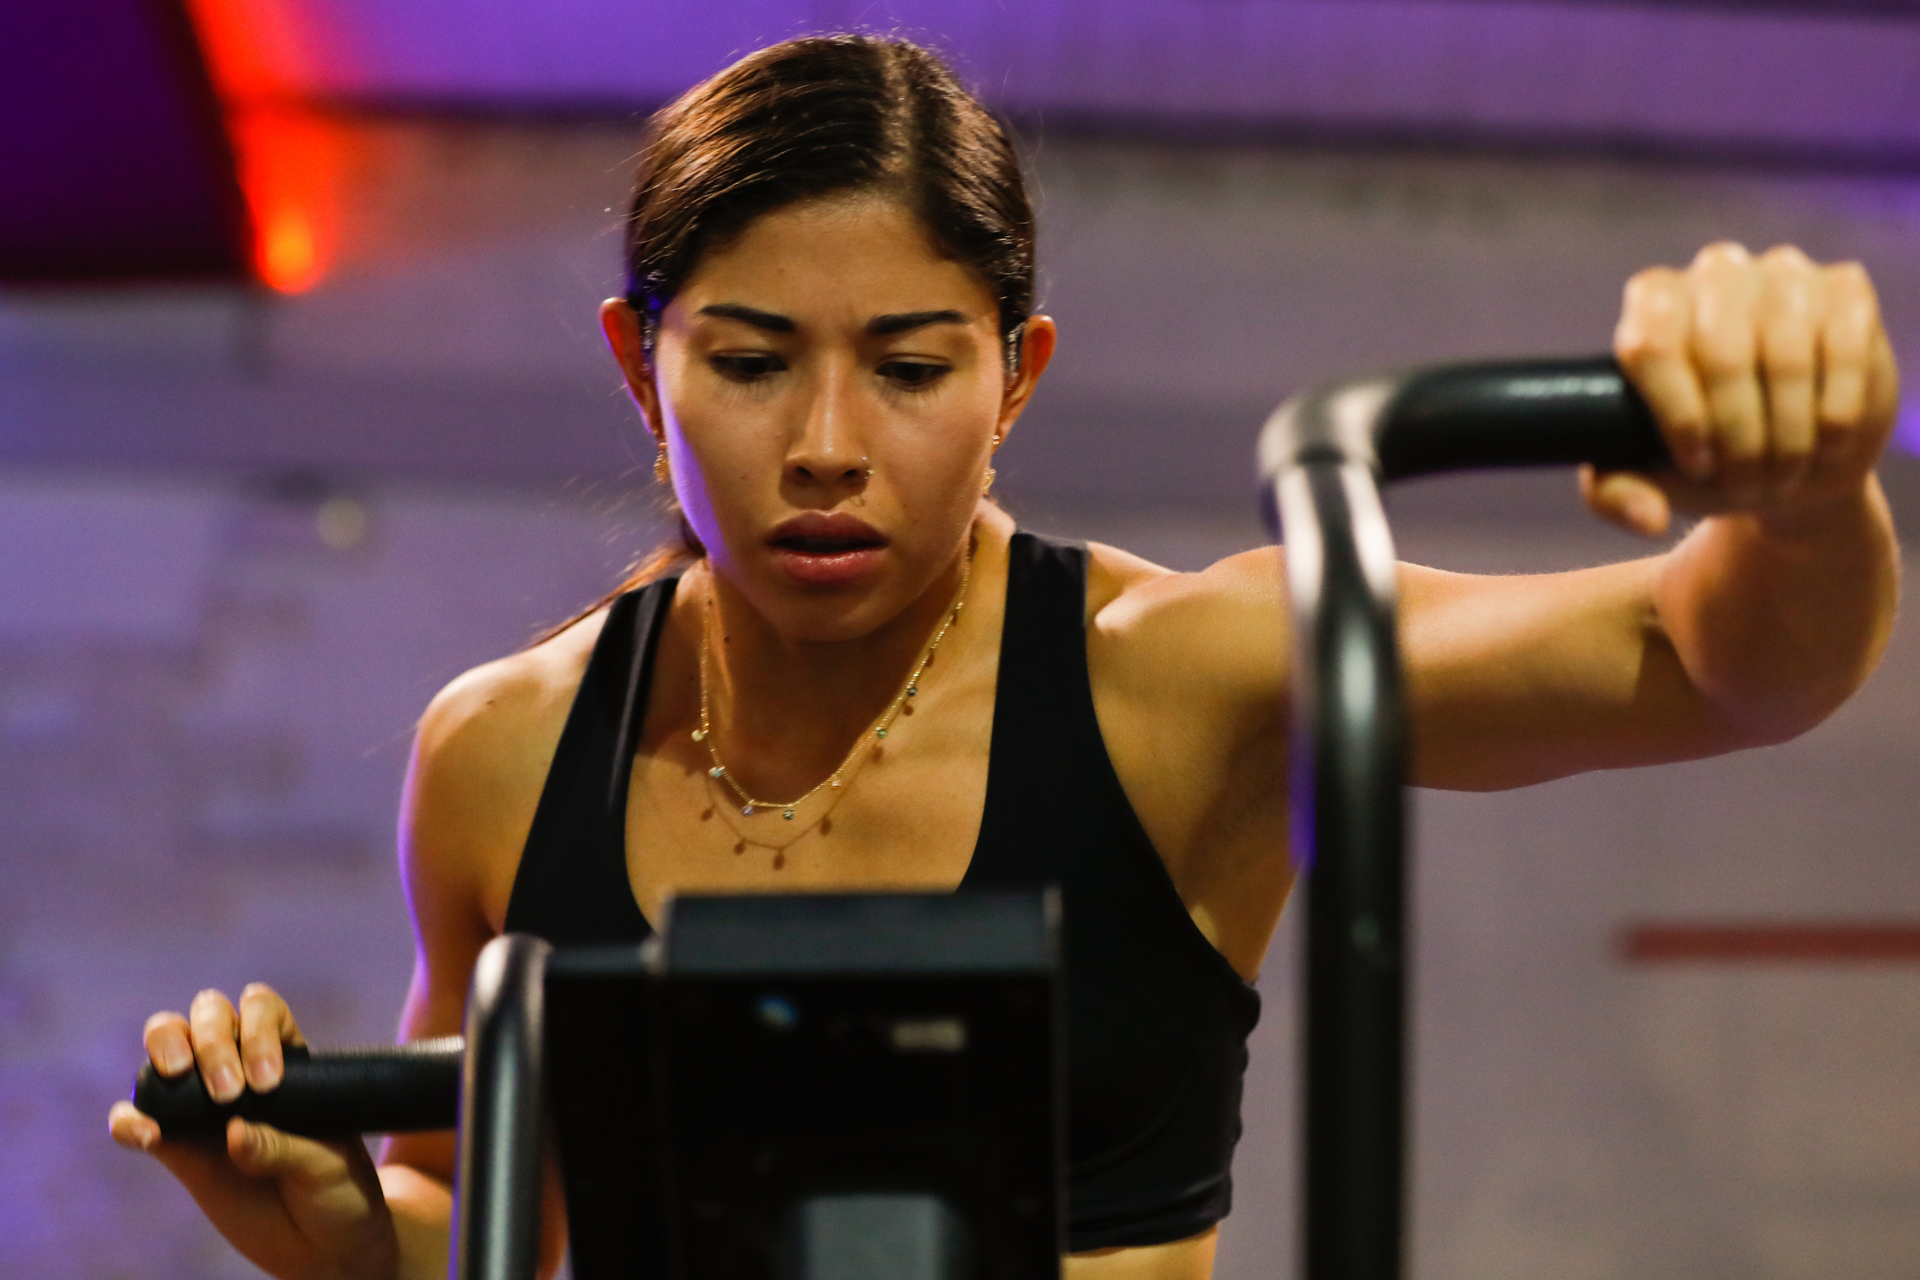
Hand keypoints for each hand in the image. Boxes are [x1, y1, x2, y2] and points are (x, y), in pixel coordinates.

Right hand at [108, 984, 399, 1279]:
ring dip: (167, 1047)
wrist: (320, 1243)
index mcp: (288, 1057)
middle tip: (229, 1094)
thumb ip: (283, 1147)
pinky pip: (135, 1119)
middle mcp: (240, 1066)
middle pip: (209, 1014)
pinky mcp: (174, 1146)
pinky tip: (144, 1135)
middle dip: (212, 1039)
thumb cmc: (338, 1190)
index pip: (262, 1010)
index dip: (259, 1031)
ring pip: (168, 1045)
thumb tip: (232, 1132)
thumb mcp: (327, 1165)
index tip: (268, 1083)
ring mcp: (202, 1104)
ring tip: (178, 1077)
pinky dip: (128, 1119)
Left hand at [1591, 241, 1899, 535]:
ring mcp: (1783, 275)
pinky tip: (1826, 440)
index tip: (1697, 462)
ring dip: (1787, 433)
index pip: (1652, 344)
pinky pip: (1844, 351)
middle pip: (1722, 354)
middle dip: (1736, 435)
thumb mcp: (1648, 480)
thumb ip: (1616, 495)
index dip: (1678, 412)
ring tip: (1782, 470)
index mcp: (1652, 303)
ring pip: (1786, 356)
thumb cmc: (1705, 459)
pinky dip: (1835, 412)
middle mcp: (1715, 274)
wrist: (1786, 460)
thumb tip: (1647, 518)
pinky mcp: (1845, 291)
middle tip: (1745, 480)